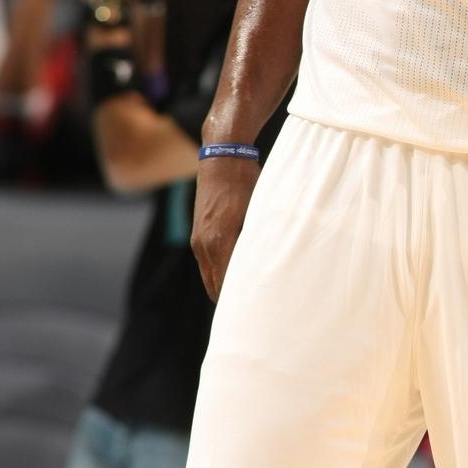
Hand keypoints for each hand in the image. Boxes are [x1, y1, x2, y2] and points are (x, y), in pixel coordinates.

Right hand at [191, 158, 259, 299]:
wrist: (222, 156)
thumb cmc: (244, 180)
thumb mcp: (258, 209)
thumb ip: (259, 238)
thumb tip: (270, 262)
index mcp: (219, 241)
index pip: (226, 283)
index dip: (239, 299)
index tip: (253, 311)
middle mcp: (203, 244)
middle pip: (214, 285)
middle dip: (230, 298)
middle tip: (252, 311)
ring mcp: (198, 239)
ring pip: (208, 274)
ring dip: (223, 285)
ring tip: (244, 298)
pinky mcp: (198, 232)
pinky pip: (206, 262)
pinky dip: (218, 271)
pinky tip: (234, 275)